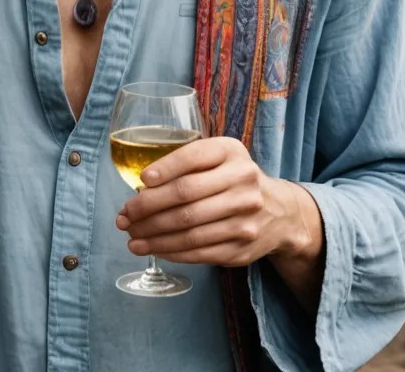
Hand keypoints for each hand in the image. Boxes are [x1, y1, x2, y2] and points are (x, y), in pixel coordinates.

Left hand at [115, 136, 319, 268]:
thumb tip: (142, 187)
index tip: (141, 180)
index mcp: (231, 152)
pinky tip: (153, 248)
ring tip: (131, 237)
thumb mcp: (219, 158)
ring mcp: (245, 217)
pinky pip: (199, 251)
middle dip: (148, 208)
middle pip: (186, 196)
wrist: (280, 213)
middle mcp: (242, 182)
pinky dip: (171, 251)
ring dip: (153, 235)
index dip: (165, 168)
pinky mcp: (242, 247)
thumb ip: (187, 164)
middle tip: (124, 216)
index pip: (193, 157)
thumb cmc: (233, 179)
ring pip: (189, 229)